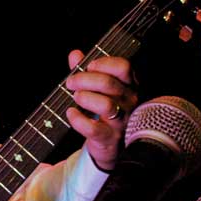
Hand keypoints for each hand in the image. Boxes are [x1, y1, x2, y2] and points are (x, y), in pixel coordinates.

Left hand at [64, 49, 137, 170]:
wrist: (110, 145)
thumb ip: (86, 71)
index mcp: (128, 86)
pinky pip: (93, 128)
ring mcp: (121, 121)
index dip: (104, 63)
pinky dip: (78, 120)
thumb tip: (75, 55)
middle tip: (71, 82)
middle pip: (109, 84)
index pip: (124, 67)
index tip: (89, 65)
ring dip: (85, 98)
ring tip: (75, 97)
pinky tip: (71, 113)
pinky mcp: (109, 138)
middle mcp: (128, 102)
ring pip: (106, 105)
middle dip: (85, 79)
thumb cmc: (105, 112)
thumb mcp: (98, 89)